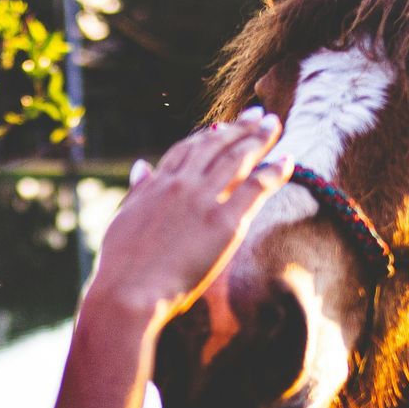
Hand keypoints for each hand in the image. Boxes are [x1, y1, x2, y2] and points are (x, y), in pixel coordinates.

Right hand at [88, 107, 292, 328]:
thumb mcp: (122, 219)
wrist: (127, 291)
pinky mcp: (224, 222)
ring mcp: (203, 200)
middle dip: (240, 128)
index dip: (208, 136)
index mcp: (157, 184)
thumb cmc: (119, 266)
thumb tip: (141, 166)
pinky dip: (274, 171)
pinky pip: (256, 187)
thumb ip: (138, 190)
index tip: (223, 126)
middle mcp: (182, 184)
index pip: (187, 150)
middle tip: (258, 115)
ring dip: (259, 138)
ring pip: (238, 159)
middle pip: (217, 146)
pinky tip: (288, 160)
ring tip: (274, 124)